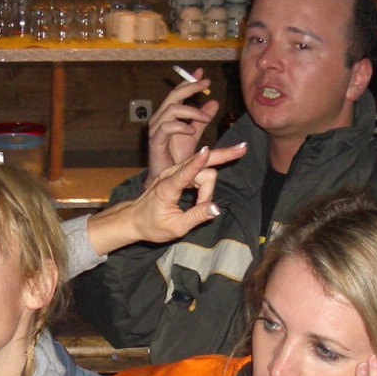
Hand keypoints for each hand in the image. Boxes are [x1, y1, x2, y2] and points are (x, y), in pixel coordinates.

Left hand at [86, 142, 246, 255]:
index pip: (185, 171)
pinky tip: (202, 198)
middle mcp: (171, 174)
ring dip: (208, 187)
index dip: (198, 162)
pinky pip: (198, 172)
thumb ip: (196, 217)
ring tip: (202, 205)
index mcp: (167, 187)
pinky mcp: (177, 173)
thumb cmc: (152, 225)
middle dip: (222, 155)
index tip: (206, 151)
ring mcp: (174, 172)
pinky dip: (204, 184)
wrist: (133, 218)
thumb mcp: (175, 228)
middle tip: (243, 147)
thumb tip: (216, 208)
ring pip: (202, 170)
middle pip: (201, 162)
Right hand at [146, 69, 219, 181]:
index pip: (177, 93)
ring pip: (171, 110)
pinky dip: (180, 126)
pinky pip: (166, 128)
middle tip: (206, 84)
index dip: (188, 81)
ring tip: (205, 118)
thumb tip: (214, 102)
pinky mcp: (154, 142)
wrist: (168, 179)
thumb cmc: (177, 157)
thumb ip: (202, 119)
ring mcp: (155, 129)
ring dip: (190, 111)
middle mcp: (159, 119)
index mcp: (168, 115)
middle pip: (173, 96)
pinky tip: (191, 130)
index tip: (201, 73)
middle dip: (189, 87)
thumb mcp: (193, 134)